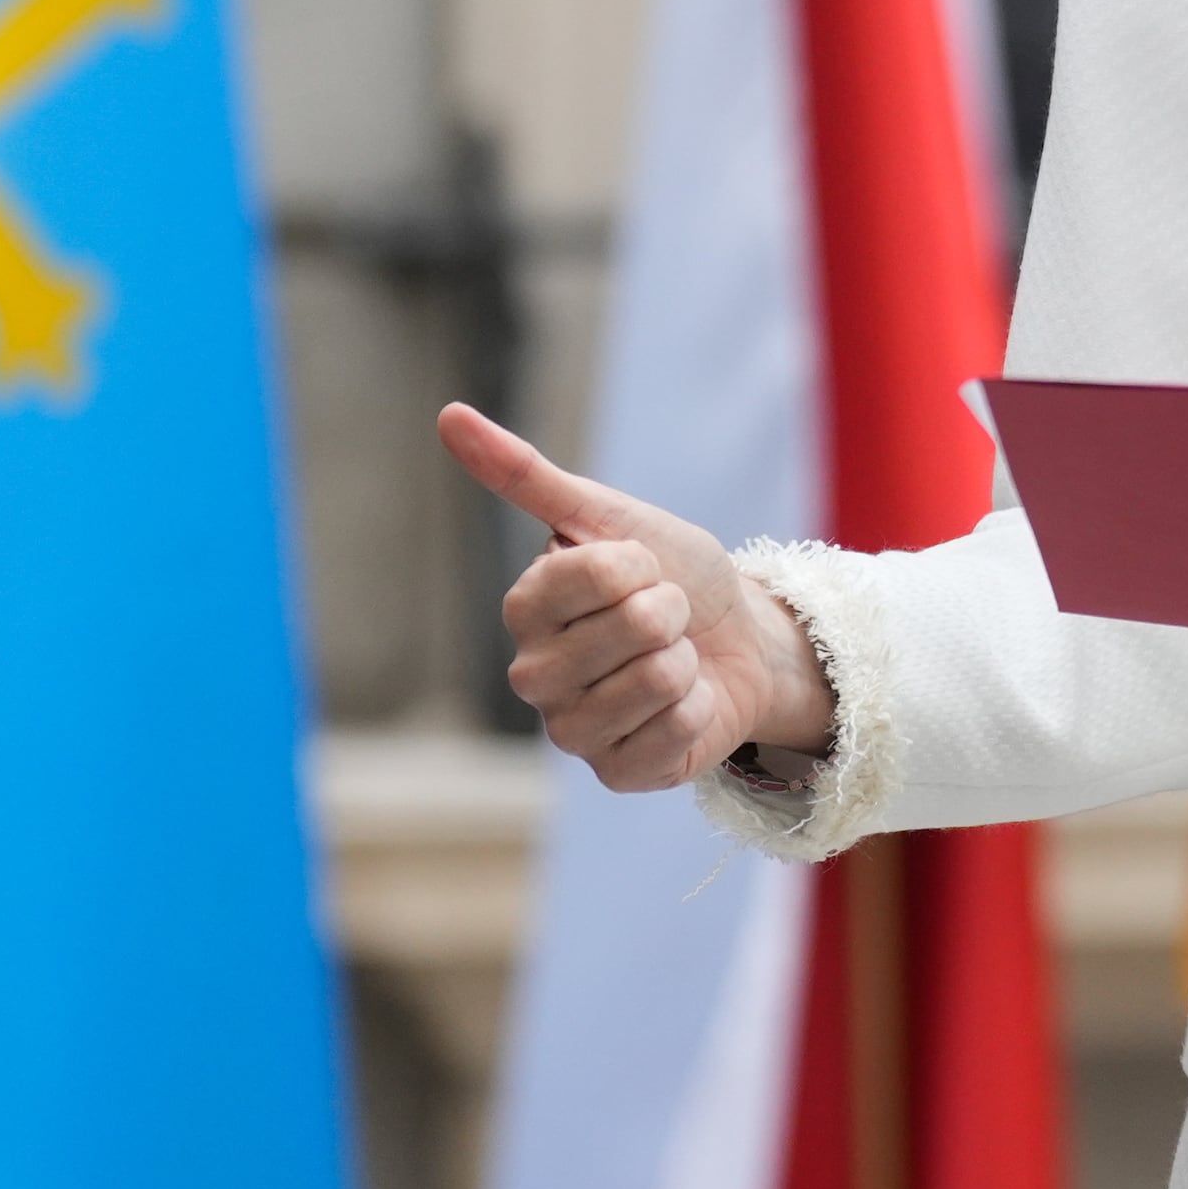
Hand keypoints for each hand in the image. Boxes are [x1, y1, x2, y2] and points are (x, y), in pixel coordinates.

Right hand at [437, 402, 835, 792]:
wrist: (739, 640)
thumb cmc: (672, 574)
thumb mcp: (610, 516)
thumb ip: (527, 475)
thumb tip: (448, 415)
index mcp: (525, 608)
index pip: (594, 572)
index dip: (640, 563)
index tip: (642, 567)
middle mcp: (533, 674)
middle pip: (633, 627)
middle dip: (671, 612)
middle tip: (664, 620)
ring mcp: (571, 730)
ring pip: (656, 680)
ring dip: (686, 663)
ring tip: (673, 661)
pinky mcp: (615, 773)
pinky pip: (672, 733)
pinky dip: (697, 710)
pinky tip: (683, 705)